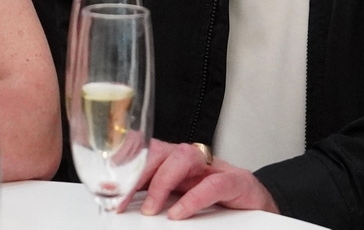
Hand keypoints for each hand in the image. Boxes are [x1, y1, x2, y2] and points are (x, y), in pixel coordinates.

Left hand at [129, 139, 277, 219]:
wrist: (259, 207)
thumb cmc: (217, 202)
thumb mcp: (180, 198)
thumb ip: (157, 197)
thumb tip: (122, 205)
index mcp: (176, 163)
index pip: (147, 152)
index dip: (125, 163)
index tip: (105, 185)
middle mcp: (194, 160)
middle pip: (160, 150)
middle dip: (137, 173)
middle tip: (120, 200)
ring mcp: (215, 167)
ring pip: (184, 158)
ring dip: (162, 183)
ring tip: (151, 210)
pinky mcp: (236, 181)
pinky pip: (212, 184)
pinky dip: (193, 199)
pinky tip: (179, 213)